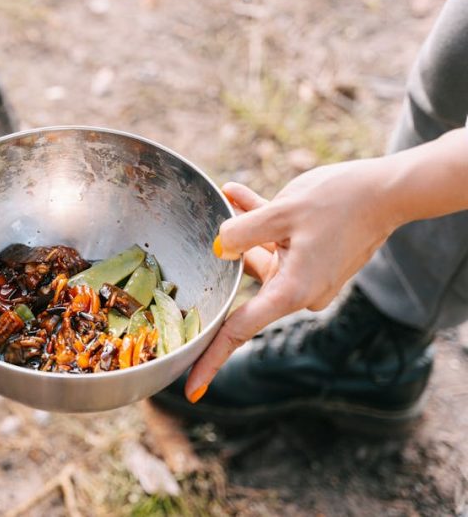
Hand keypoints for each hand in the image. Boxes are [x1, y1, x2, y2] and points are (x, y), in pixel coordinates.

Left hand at [184, 159, 399, 400]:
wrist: (388, 191)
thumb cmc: (338, 202)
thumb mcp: (281, 211)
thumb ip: (242, 231)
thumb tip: (219, 248)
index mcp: (292, 291)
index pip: (239, 331)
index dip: (212, 358)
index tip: (192, 389)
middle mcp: (300, 292)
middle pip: (245, 284)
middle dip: (226, 254)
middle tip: (202, 235)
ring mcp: (307, 277)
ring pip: (258, 256)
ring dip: (243, 230)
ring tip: (229, 195)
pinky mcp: (312, 261)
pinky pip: (275, 245)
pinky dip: (259, 224)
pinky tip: (236, 194)